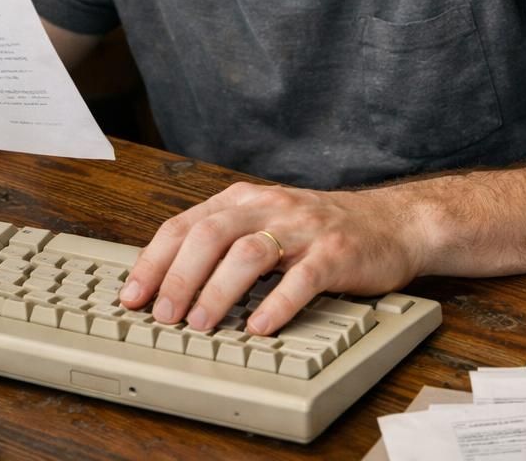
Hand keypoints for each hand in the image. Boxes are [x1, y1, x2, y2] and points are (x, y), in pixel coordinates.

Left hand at [118, 182, 425, 335]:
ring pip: (249, 254)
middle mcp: (270, 208)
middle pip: (210, 235)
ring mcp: (304, 229)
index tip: (132, 295)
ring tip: (202, 324)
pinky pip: (301, 279)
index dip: (154, 261)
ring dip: (218, 291)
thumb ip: (224, 241)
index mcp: (245, 200)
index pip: (185, 224)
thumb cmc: (321, 230)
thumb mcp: (266, 222)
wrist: (393, 223)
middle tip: (163, 315)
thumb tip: (168, 281)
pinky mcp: (336, 254)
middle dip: (179, 277)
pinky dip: (276, 304)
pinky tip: (259, 326)